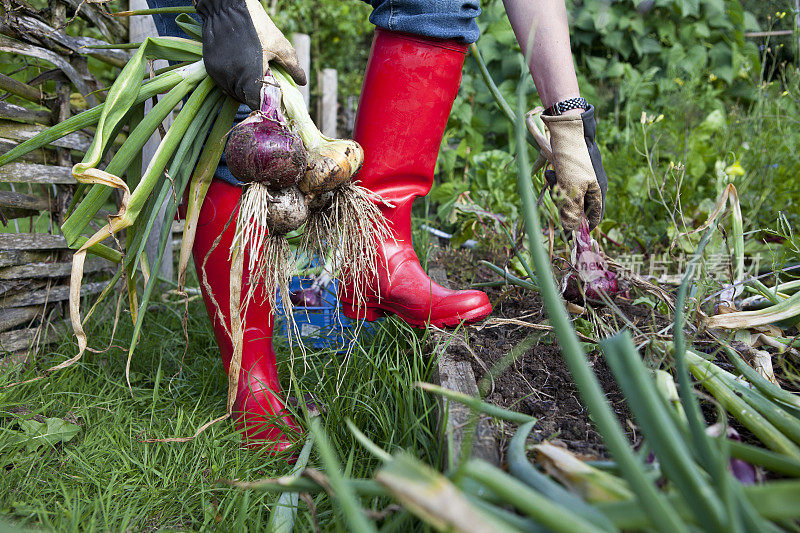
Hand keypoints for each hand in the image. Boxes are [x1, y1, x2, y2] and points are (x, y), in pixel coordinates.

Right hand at [195, 0, 305, 109]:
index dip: (265, 104)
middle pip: (244, 99)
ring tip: (253, 77)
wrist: (228, 7)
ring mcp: (218, 73)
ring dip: (243, 89)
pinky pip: (223, 82)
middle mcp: (231, 79)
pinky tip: (241, 71)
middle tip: (265, 87)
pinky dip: (232, 81)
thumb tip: (302, 82)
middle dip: (255, 95)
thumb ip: (293, 67)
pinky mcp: (211, 66)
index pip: (256, 104)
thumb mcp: (280, 46)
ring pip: (232, 92)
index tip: (272, 100)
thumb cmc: (258, 26)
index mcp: (249, 78)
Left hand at [541, 105, 607, 230]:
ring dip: (557, 190)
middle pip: (578, 206)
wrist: (566, 129)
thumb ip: (571, 210)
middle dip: (564, 204)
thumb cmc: (572, 159)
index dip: (582, 226)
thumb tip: (571, 230)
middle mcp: (592, 184)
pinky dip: (555, 180)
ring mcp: (581, 176)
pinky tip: (551, 172)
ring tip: (552, 178)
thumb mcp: (571, 188)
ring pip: (567, 195)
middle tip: (556, 195)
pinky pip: (561, 182)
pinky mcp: (570, 169)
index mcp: (598, 190)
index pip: (595, 217)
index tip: (568, 232)